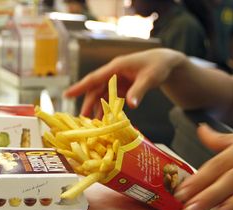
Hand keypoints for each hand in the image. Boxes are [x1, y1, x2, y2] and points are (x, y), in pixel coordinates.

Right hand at [64, 48, 185, 115]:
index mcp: (116, 67)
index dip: (80, 87)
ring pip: (102, 95)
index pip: (94, 78)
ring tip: (94, 123)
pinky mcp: (122, 87)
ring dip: (97, 108)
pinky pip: (110, 98)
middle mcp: (113, 74)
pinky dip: (107, 108)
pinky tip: (105, 119)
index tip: (66, 94)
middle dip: (88, 104)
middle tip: (83, 120)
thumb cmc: (157, 66)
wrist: (165, 62)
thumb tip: (131, 106)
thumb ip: (139, 91)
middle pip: (96, 89)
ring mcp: (117, 80)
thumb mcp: (150, 78)